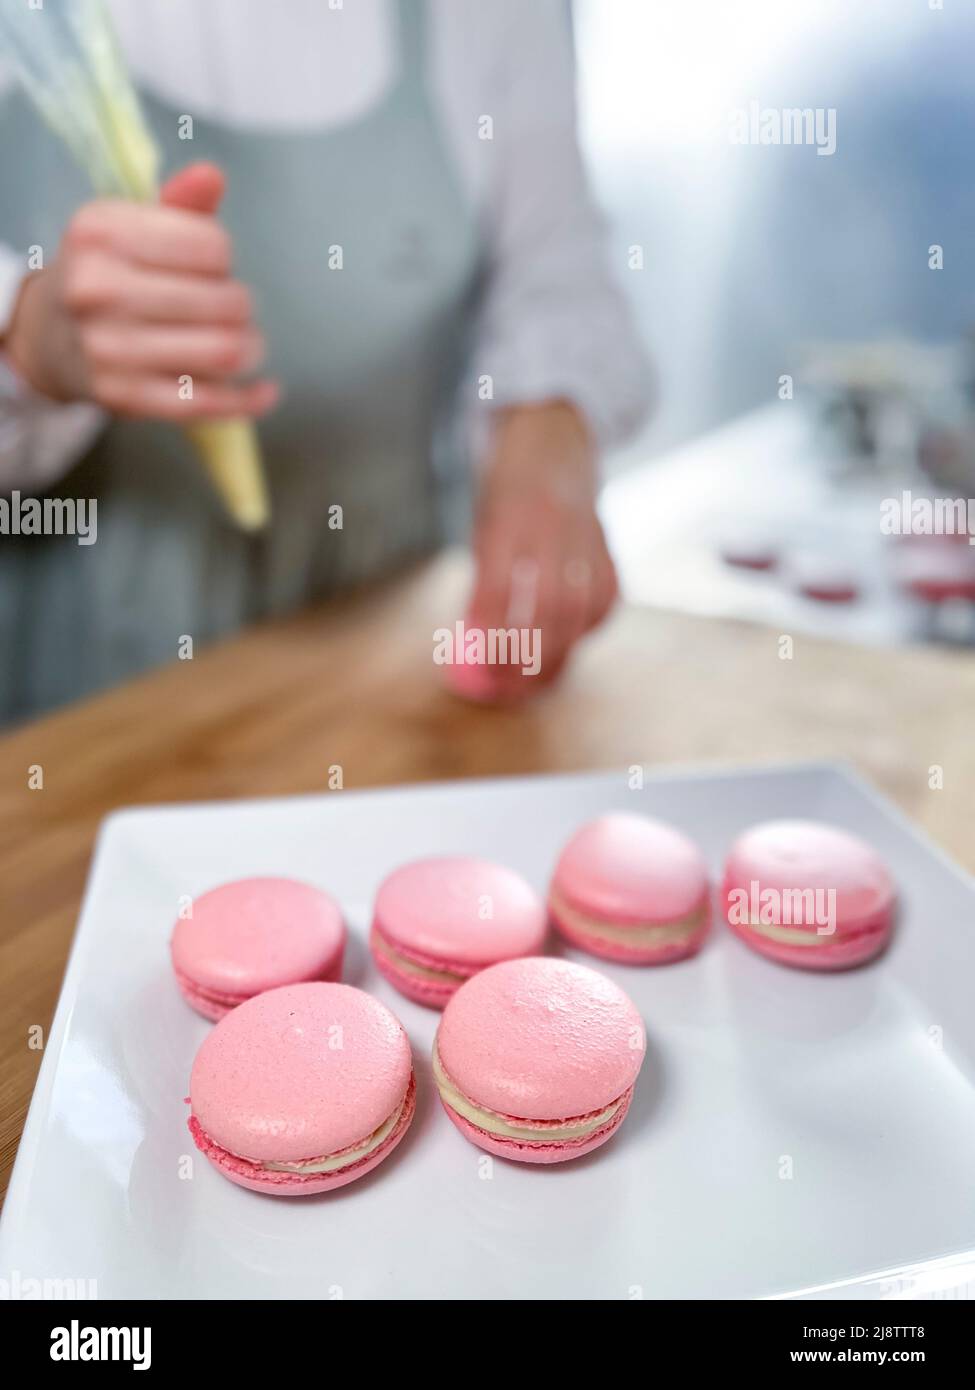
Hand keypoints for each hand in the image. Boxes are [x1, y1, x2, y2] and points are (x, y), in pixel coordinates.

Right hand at [2, 162, 278, 420]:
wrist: (47, 336)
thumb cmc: (106, 275)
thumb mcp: (130, 229)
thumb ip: (178, 206)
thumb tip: (212, 176)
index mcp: (101, 232)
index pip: (211, 245)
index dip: (223, 257)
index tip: (210, 266)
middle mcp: (98, 288)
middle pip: (225, 301)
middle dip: (242, 306)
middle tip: (233, 310)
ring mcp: (109, 348)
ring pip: (224, 351)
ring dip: (250, 349)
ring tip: (247, 345)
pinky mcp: (125, 397)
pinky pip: (208, 402)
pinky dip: (248, 400)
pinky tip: (265, 392)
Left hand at [468, 400, 617, 695]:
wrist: (552, 439)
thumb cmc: (507, 489)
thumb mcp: (483, 523)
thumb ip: (484, 577)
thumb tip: (478, 642)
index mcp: (508, 520)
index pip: (499, 589)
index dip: (491, 634)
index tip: (480, 667)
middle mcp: (550, 528)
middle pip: (546, 609)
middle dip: (529, 658)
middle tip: (509, 688)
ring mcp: (584, 535)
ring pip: (580, 608)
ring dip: (561, 652)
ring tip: (541, 680)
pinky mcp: (607, 542)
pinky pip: (607, 594)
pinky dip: (592, 625)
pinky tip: (575, 642)